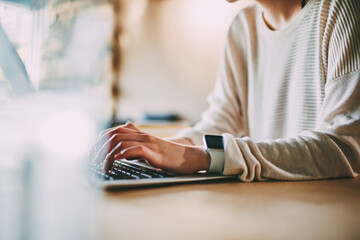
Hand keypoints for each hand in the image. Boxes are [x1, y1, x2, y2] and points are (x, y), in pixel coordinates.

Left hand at [94, 123, 209, 173]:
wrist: (188, 157)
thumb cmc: (168, 156)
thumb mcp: (148, 150)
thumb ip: (135, 147)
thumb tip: (119, 152)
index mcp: (139, 134)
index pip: (112, 131)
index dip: (99, 141)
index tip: (91, 153)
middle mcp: (141, 135)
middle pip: (113, 135)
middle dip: (99, 148)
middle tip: (92, 161)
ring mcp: (148, 142)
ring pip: (121, 141)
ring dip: (108, 154)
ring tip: (103, 166)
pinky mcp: (154, 152)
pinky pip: (136, 149)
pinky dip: (123, 153)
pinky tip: (116, 159)